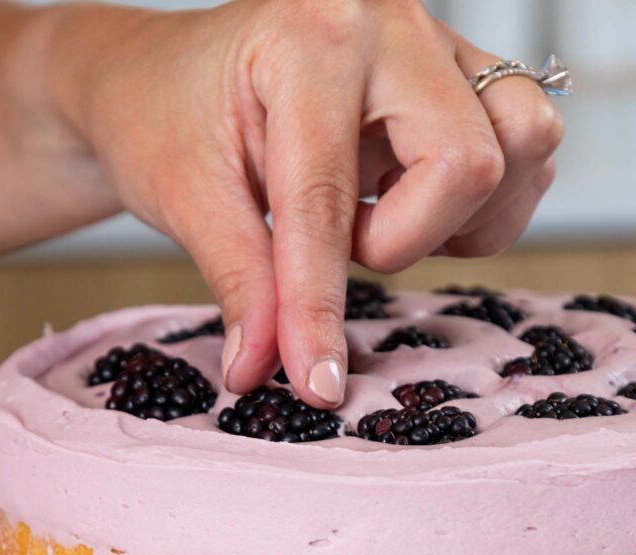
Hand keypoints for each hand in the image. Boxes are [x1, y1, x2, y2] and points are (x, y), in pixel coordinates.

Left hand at [51, 0, 562, 405]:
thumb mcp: (187, 197)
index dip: (320, 304)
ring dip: (455, 219)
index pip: (329, 199)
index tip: (318, 380)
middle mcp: (389, 27)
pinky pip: (526, 145)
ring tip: (380, 214)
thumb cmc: (167, 115)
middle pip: (467, 164)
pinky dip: (479, 204)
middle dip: (403, 239)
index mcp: (308, 39)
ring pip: (520, 146)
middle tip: (343, 239)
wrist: (166, 75)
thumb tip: (264, 369)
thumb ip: (239, 283)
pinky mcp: (464, 73)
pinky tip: (412, 203)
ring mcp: (437, 44)